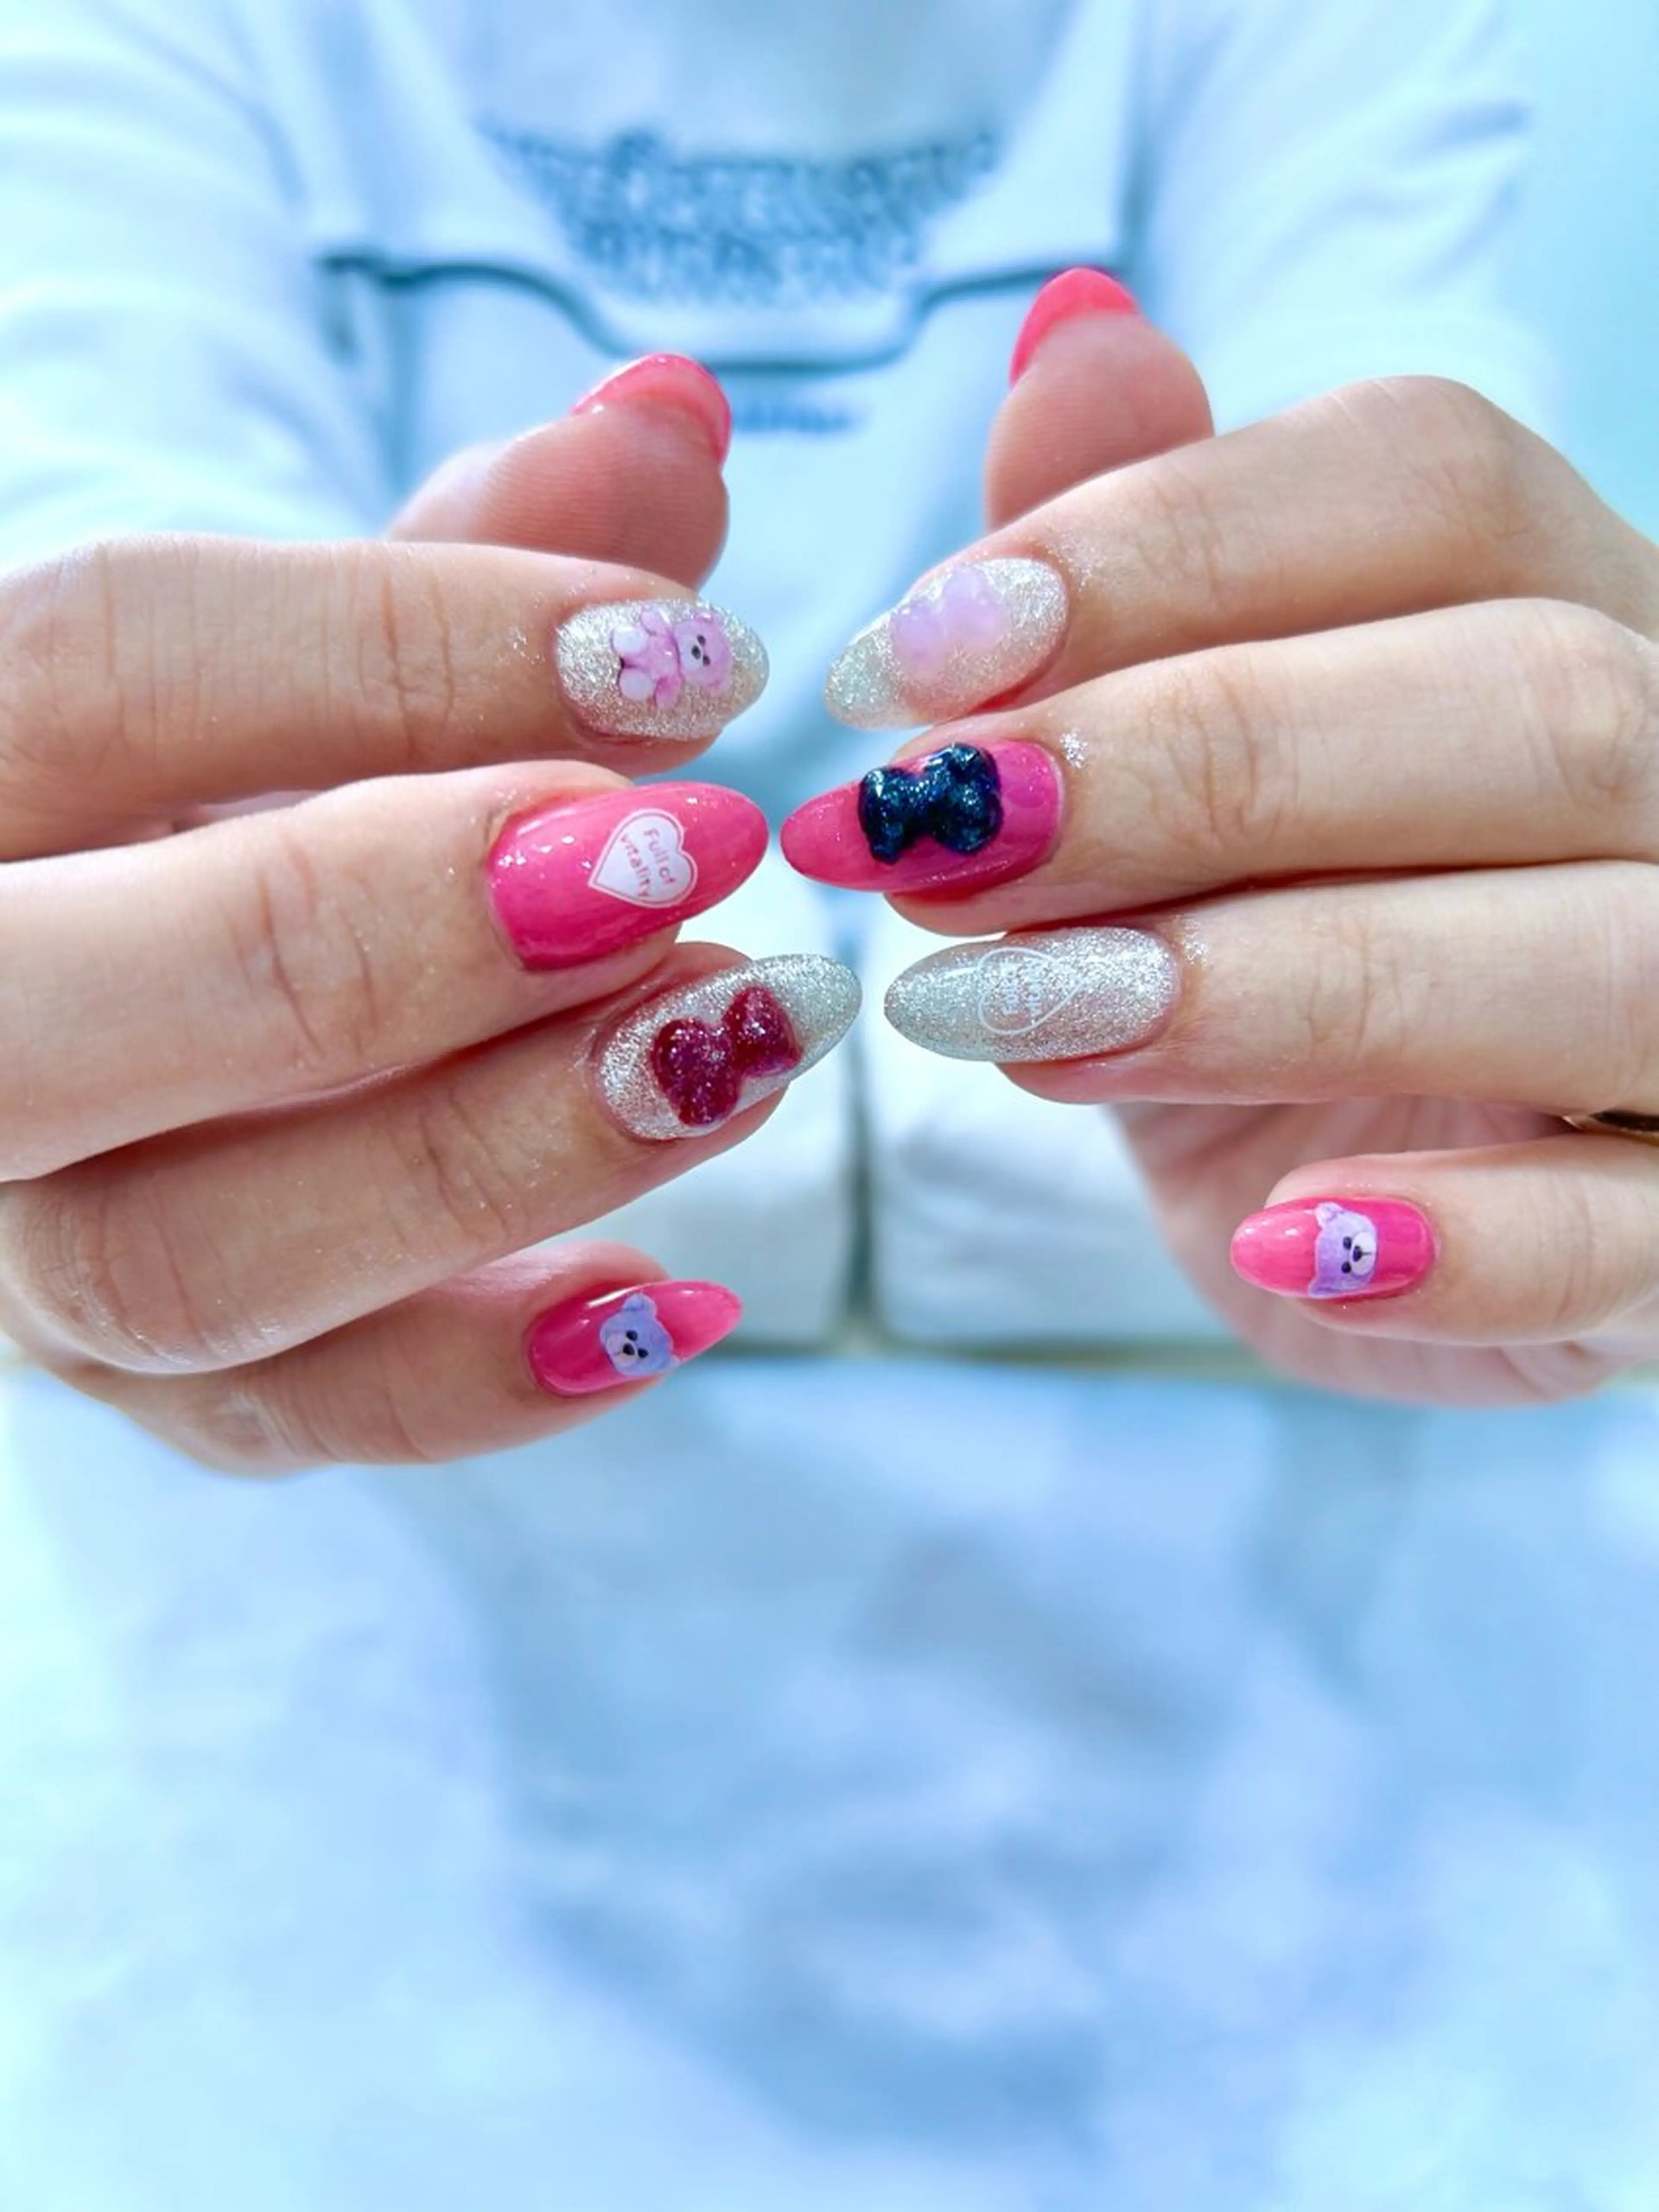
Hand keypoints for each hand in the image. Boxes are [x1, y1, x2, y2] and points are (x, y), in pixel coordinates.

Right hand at [0, 362, 856, 1467]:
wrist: (120, 1001)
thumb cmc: (218, 797)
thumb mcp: (300, 665)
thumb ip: (461, 552)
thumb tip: (677, 408)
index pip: (106, 673)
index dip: (408, 651)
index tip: (690, 663)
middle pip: (89, 1008)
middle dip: (408, 929)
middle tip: (702, 854)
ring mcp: (15, 1247)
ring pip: (198, 1257)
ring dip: (503, 1154)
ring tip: (741, 1042)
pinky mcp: (137, 1388)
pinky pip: (293, 1422)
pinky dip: (497, 1377)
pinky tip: (683, 1303)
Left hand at [785, 294, 1658, 1403]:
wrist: (1351, 1221)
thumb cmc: (1253, 965)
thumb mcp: (1159, 788)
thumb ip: (1129, 578)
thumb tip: (1071, 331)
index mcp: (1563, 620)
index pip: (1429, 485)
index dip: (1155, 549)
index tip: (903, 665)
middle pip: (1525, 695)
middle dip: (1195, 762)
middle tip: (930, 848)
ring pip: (1603, 947)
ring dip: (1286, 980)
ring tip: (1020, 1026)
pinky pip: (1637, 1232)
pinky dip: (1467, 1247)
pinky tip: (1277, 1247)